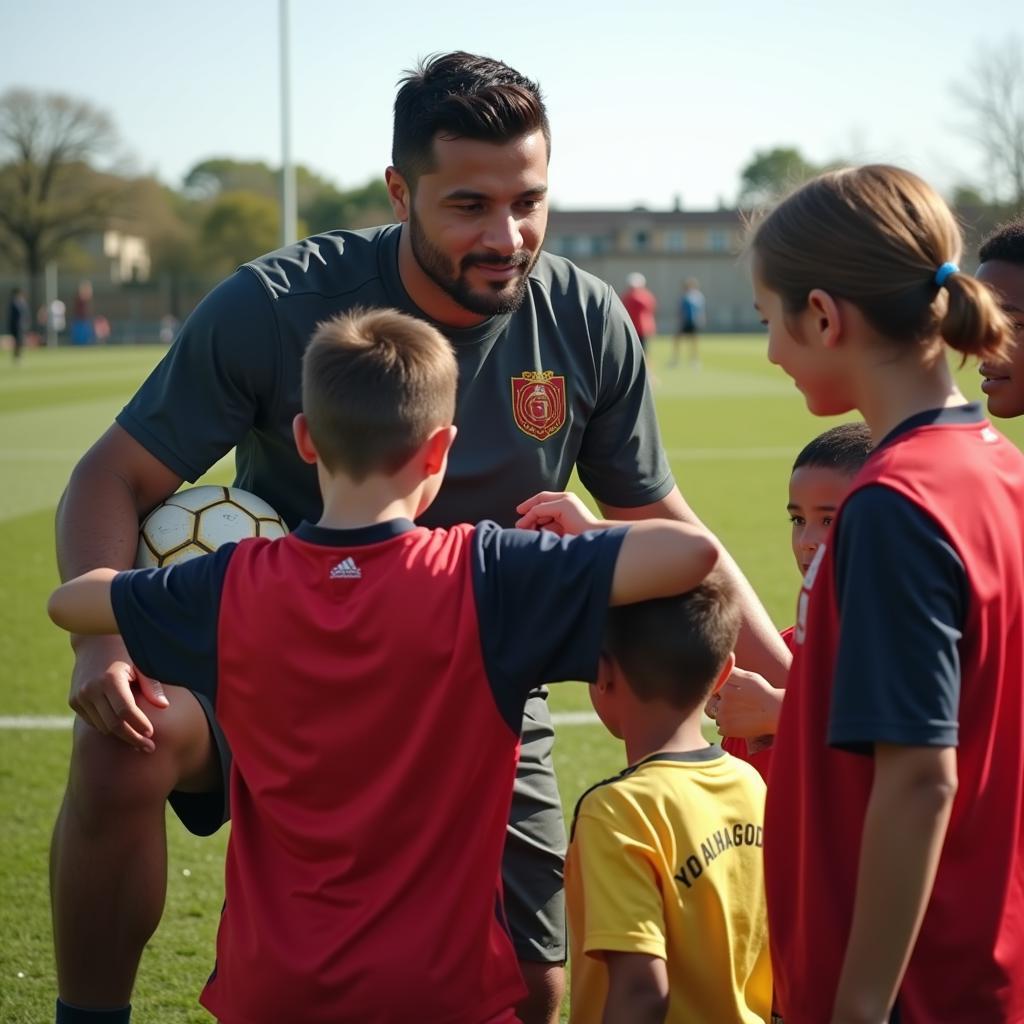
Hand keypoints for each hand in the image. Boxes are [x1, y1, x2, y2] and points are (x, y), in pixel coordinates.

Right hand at [68, 634, 169, 752]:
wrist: (95, 643)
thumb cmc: (127, 654)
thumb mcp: (142, 664)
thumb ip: (152, 685)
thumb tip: (164, 706)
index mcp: (110, 678)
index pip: (125, 710)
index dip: (139, 724)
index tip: (152, 734)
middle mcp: (91, 688)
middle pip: (113, 723)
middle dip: (132, 737)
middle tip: (149, 747)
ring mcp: (79, 695)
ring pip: (103, 726)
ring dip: (121, 735)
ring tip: (140, 741)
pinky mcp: (73, 700)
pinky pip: (93, 722)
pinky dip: (108, 727)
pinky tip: (123, 728)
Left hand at [515, 491, 599, 535]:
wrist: (595, 543)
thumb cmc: (579, 540)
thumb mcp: (560, 530)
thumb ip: (548, 525)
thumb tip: (531, 526)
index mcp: (569, 503)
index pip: (546, 499)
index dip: (532, 505)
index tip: (520, 513)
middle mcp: (567, 498)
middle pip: (541, 498)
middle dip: (528, 509)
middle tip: (518, 524)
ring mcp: (566, 500)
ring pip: (539, 504)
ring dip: (529, 516)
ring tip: (520, 527)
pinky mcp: (564, 505)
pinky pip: (541, 509)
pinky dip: (532, 517)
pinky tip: (525, 526)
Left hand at [709, 666, 783, 738]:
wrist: (777, 713)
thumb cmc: (764, 692)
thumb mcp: (748, 677)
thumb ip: (731, 671)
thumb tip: (720, 664)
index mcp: (724, 689)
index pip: (711, 688)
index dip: (720, 691)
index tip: (730, 693)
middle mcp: (721, 703)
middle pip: (710, 703)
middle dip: (718, 703)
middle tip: (735, 704)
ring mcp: (723, 718)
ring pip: (716, 716)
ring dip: (723, 715)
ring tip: (740, 713)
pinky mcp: (728, 730)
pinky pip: (720, 728)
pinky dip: (728, 726)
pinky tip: (740, 722)